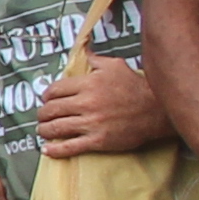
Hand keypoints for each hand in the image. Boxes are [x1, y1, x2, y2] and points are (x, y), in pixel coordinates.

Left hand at [37, 54, 168, 158]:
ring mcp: (91, 123)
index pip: (55, 90)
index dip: (47, 95)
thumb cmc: (136, 87)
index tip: (46, 99)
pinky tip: (47, 150)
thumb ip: (95, 59)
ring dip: (44, 130)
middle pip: (52, 109)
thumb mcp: (115, 66)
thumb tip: (84, 49)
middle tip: (42, 116)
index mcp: (88, 83)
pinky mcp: (98, 141)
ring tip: (42, 131)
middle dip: (42, 114)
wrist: (156, 110)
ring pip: (56, 128)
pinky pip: (70, 147)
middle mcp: (86, 103)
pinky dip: (55, 150)